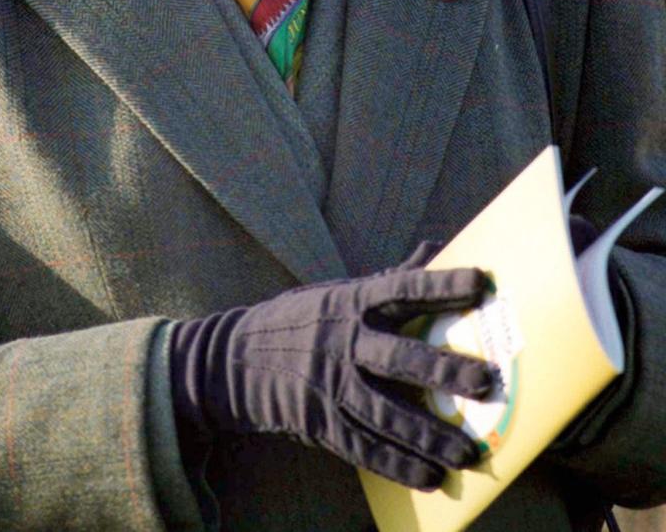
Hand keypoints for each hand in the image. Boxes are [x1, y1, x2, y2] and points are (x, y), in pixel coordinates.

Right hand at [169, 262, 492, 490]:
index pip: (403, 288)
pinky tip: (431, 477)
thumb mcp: (338, 291)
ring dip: (430, 435)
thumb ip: (390, 278)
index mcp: (351, 301)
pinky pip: (364, 448)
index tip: (482, 282)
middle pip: (399, 357)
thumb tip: (437, 243)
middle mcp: (342, 341)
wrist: (234, 359)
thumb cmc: (299, 319)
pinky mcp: (320, 421)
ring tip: (469, 451)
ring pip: (387, 413)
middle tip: (486, 382)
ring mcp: (330, 384)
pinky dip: (398, 464)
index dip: (442, 284)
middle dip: (444, 371)